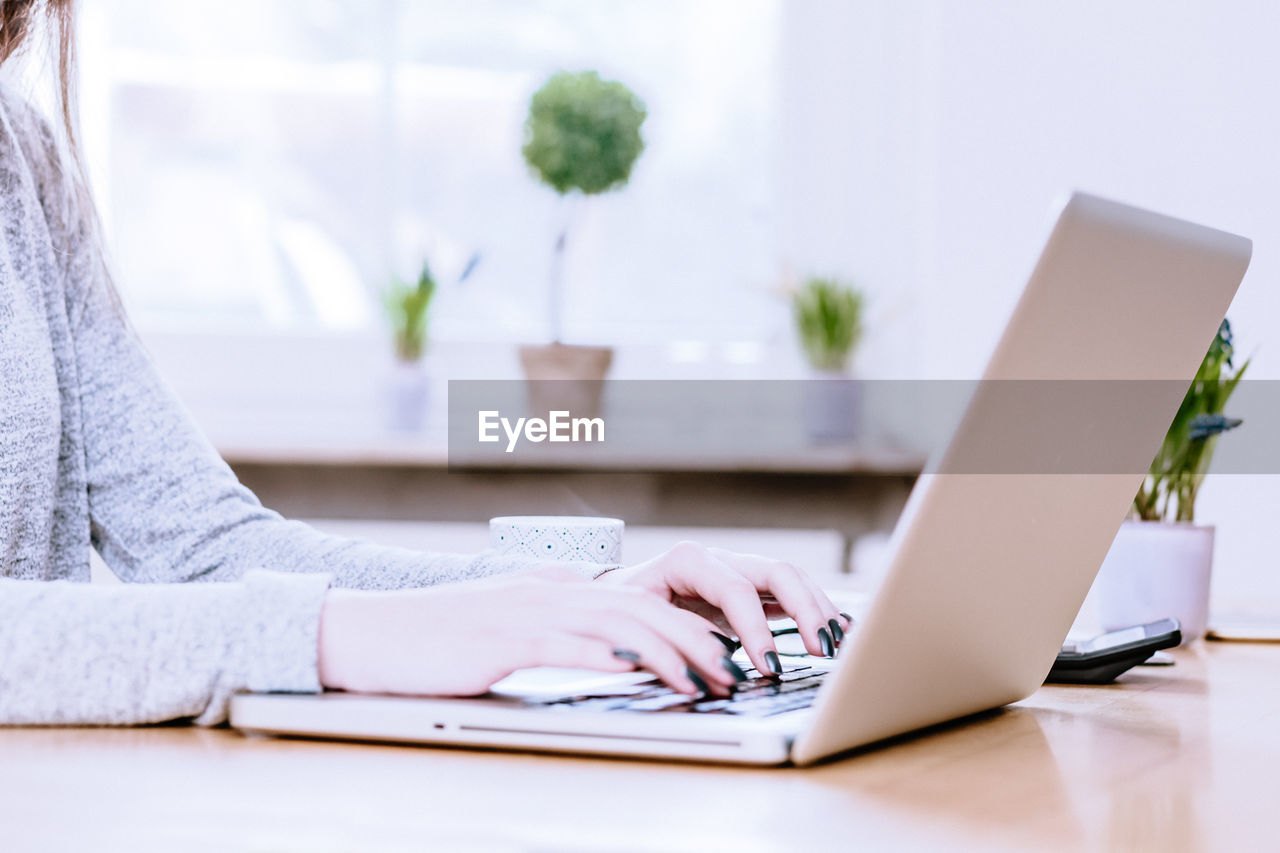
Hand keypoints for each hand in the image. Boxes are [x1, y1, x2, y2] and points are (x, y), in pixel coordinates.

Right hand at [317, 573, 743, 697]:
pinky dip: (609, 658)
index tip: (720, 651)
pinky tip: (639, 673)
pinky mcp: (501, 640)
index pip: (634, 600)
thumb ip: (553, 630)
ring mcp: (524, 611)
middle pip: (639, 606)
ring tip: (705, 678)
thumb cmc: (433, 638)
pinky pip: (567, 646)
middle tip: (733, 669)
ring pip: (616, 623)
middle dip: (695, 638)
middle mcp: (547, 591)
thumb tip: (605, 651)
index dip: (685, 624)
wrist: (366, 630)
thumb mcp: (503, 627)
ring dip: (669, 651)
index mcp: (551, 587)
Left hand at [595, 541, 851, 675]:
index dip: (756, 628)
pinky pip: (790, 593)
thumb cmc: (621, 609)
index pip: (735, 589)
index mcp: (688, 561)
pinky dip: (816, 610)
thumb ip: (675, 640)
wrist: (612, 595)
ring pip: (791, 579)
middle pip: (776, 572)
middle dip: (804, 610)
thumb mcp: (636, 621)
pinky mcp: (750, 587)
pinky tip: (838, 630)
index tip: (769, 667)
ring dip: (818, 610)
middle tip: (821, 651)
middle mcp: (720, 559)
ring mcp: (738, 569)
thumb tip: (718, 669)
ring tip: (837, 645)